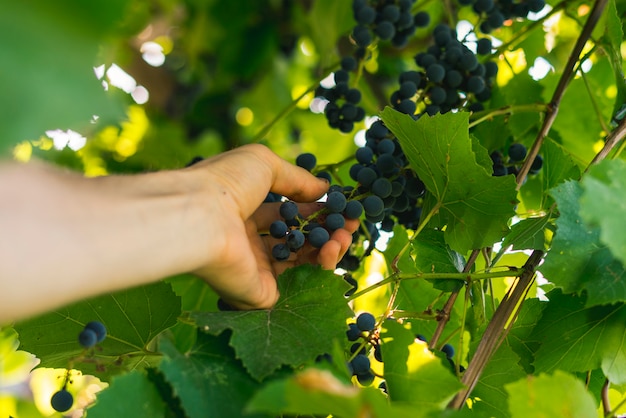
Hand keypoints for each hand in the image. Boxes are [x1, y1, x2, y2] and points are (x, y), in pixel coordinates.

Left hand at [187, 144, 357, 309]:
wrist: (203, 216)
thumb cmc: (227, 183)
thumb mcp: (264, 164)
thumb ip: (297, 178)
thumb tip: (323, 188)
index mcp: (243, 212)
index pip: (286, 214)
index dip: (314, 211)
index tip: (340, 206)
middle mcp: (248, 242)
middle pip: (296, 240)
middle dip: (327, 231)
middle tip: (350, 224)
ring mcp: (254, 269)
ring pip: (301, 262)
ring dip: (328, 247)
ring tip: (344, 235)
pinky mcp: (260, 293)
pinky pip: (297, 283)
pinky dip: (319, 267)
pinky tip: (331, 249)